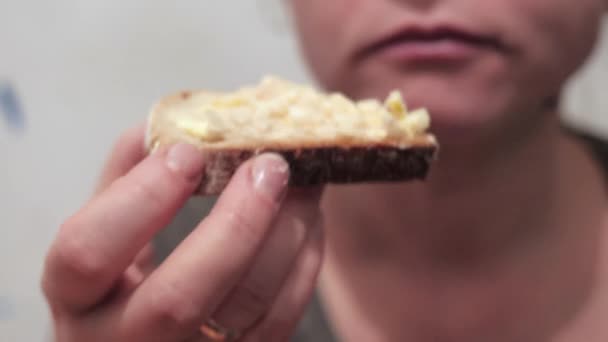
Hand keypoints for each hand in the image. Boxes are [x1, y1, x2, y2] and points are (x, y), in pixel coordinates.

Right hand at [41, 125, 323, 340]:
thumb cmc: (117, 284)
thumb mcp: (104, 233)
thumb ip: (123, 180)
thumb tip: (162, 123)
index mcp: (76, 300)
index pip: (90, 253)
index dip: (141, 197)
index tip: (189, 151)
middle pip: (179, 298)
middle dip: (235, 223)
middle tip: (269, 166)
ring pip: (245, 309)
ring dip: (286, 235)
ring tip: (306, 184)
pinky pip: (280, 321)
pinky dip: (303, 263)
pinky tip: (308, 223)